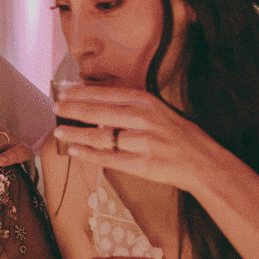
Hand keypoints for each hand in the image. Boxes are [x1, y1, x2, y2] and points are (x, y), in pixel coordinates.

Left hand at [52, 87, 218, 189]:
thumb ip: (133, 108)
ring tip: (58, 131)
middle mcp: (143, 119)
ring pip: (100, 136)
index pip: (108, 94)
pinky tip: (74, 150)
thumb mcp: (160, 111)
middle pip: (99, 112)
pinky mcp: (140, 165)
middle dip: (73, 110)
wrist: (203, 162)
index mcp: (148, 103)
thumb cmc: (180, 135)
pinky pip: (108, 158)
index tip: (65, 93)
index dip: (83, 93)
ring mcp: (141, 143)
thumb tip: (99, 110)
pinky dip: (88, 154)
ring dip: (76, 132)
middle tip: (55, 108)